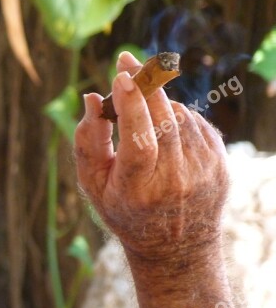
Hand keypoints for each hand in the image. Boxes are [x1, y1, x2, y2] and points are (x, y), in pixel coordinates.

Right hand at [74, 52, 229, 260]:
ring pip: (179, 116)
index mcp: (139, 189)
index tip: (120, 76)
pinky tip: (161, 123)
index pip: (139, 140)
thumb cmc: (124, 210)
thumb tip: (91, 98)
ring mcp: (202, 172)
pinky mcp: (219, 165)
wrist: (176, 248)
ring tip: (139, 102)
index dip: (131, 106)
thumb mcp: (94, 185)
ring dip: (157, 100)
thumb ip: (88, 141)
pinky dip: (175, 114)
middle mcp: (175, 181)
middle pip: (162, 120)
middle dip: (144, 84)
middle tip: (127, 60)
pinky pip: (196, 122)